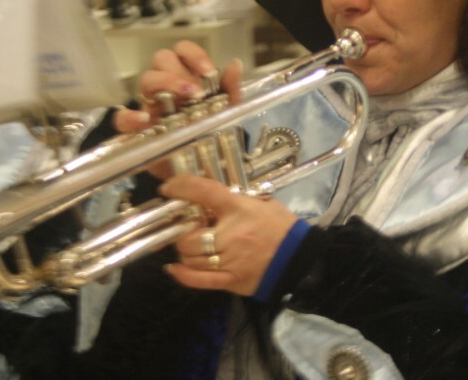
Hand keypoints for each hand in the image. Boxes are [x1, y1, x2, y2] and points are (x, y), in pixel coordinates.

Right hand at [114, 40, 243, 133]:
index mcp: (188, 76)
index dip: (193, 55)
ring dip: (163, 85)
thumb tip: (235, 64)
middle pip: (162, 59)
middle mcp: (167, 85)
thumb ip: (230, 89)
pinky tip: (146, 122)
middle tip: (196, 93)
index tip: (208, 72)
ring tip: (181, 103)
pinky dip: (131, 117)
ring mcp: (150, 105)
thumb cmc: (209, 133)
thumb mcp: (226, 112)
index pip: (183, 51)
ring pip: (146, 79)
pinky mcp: (137, 131)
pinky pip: (122, 119)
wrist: (198, 168)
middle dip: (179, 71)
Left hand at [160, 175, 299, 296]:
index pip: (204, 192)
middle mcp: (230, 234)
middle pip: (189, 234)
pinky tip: (175, 268)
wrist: (299, 257)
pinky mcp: (230, 280)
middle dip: (183, 231)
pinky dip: (183, 274)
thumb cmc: (280, 226)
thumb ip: (233, 200)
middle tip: (187, 227)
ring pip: (191, 257)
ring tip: (190, 245)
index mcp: (239, 208)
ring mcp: (229, 260)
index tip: (168, 188)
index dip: (181, 187)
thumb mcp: (259, 202)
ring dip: (185, 250)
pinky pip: (199, 280)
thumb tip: (208, 197)